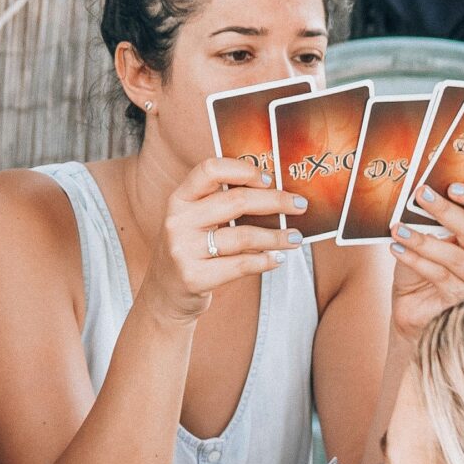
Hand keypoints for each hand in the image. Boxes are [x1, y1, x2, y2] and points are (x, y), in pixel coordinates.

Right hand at [138, 158, 303, 323]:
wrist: (164, 293)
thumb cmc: (189, 250)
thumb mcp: (193, 221)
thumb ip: (219, 203)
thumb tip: (272, 190)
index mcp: (179, 199)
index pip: (210, 170)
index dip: (242, 170)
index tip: (269, 178)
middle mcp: (177, 221)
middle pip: (235, 201)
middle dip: (275, 201)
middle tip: (299, 205)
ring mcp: (183, 250)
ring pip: (243, 236)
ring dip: (277, 236)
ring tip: (295, 238)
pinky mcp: (194, 277)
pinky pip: (241, 265)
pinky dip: (266, 261)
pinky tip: (278, 258)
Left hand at [387, 182, 463, 339]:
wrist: (412, 305)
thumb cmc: (421, 264)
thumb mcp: (425, 237)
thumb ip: (429, 219)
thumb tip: (416, 192)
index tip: (453, 186)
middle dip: (446, 211)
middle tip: (421, 194)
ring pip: (457, 257)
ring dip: (424, 240)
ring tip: (397, 228)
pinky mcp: (460, 300)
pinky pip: (440, 277)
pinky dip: (416, 261)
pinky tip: (397, 248)